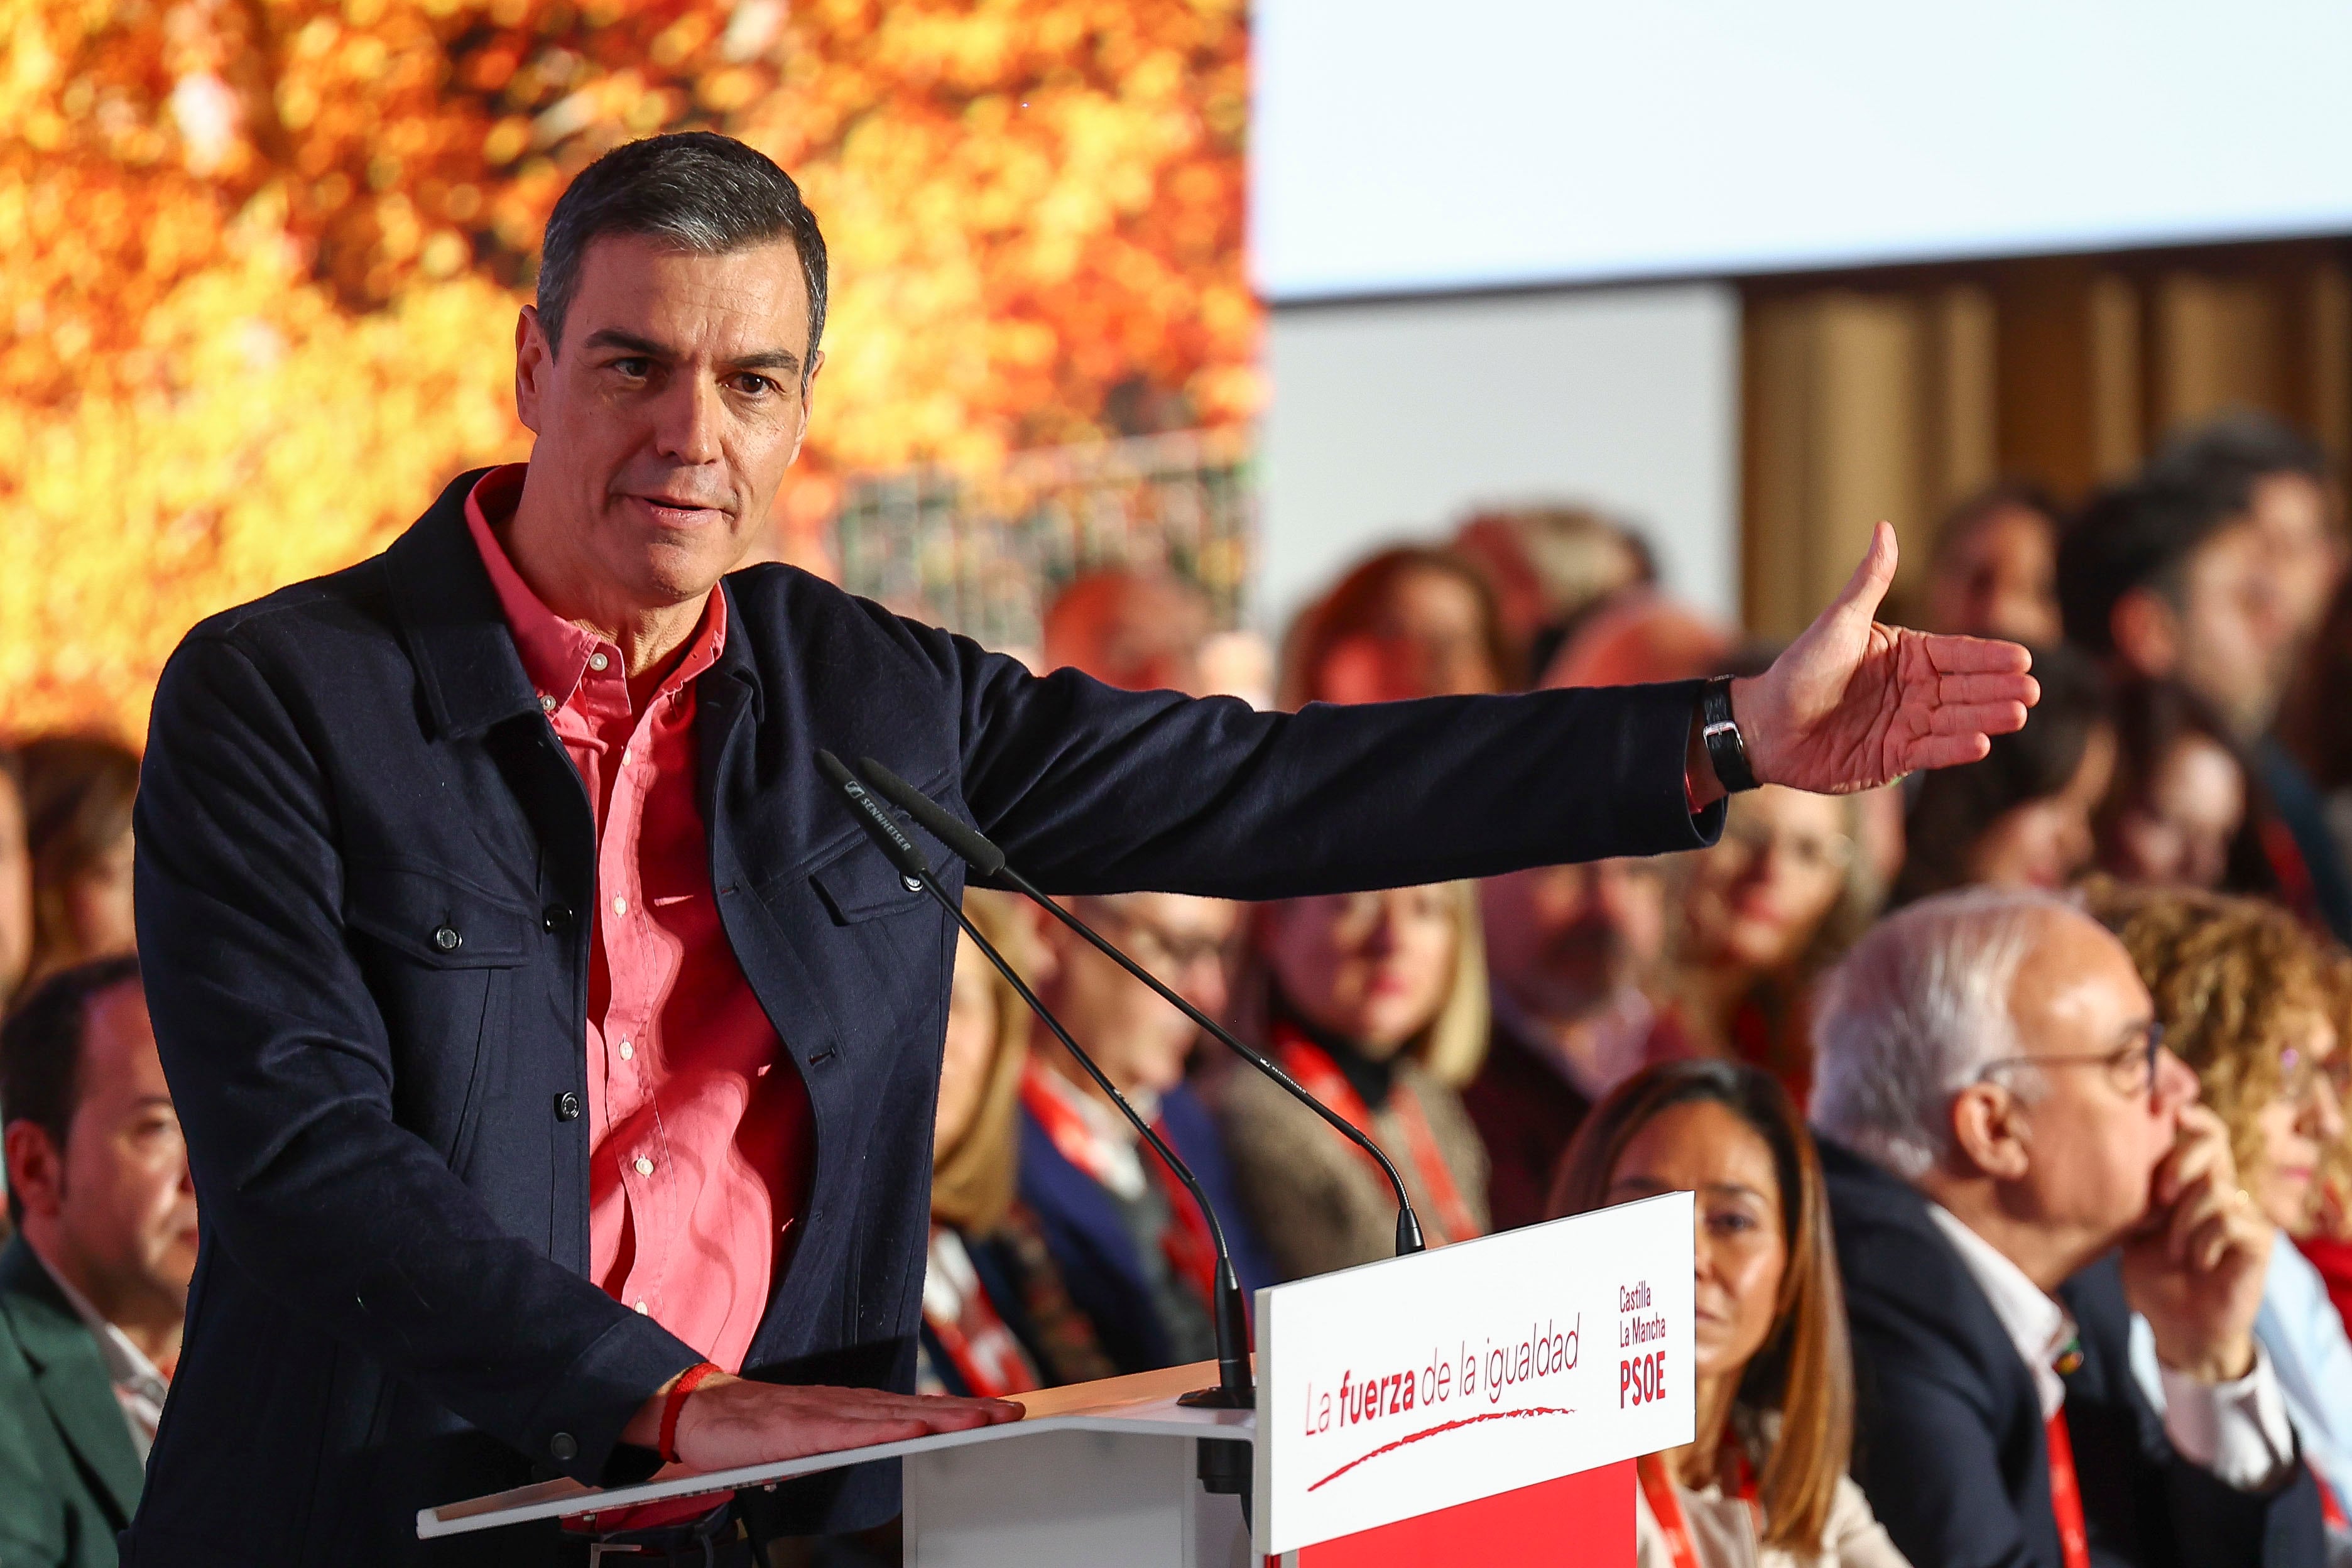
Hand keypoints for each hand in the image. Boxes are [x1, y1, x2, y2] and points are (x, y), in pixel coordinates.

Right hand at [626, 1372, 1022, 1471]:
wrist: (701, 1412)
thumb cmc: (755, 1429)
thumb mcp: (812, 1439)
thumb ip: (845, 1443)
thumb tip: (875, 1451)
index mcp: (853, 1408)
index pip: (917, 1409)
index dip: (961, 1410)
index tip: (1002, 1410)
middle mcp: (848, 1404)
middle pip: (918, 1408)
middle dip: (969, 1410)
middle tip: (1014, 1411)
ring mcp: (826, 1413)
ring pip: (895, 1415)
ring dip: (941, 1418)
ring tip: (982, 1420)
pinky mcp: (801, 1428)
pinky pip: (851, 1431)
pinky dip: (885, 1431)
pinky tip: (914, 1432)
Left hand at [1712, 522, 2037, 798]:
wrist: (1765, 724)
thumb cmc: (1799, 667)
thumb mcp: (1839, 622)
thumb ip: (1870, 581)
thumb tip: (1885, 526)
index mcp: (1908, 654)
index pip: (1957, 653)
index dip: (1989, 657)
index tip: (2023, 658)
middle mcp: (1914, 690)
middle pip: (1965, 688)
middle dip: (1999, 689)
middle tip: (2032, 690)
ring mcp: (1907, 725)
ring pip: (1955, 720)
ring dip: (1987, 717)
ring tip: (2017, 714)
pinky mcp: (1894, 759)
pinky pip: (1930, 752)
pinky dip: (1956, 749)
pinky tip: (1983, 744)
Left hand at [2120, 1105, 2272, 1383]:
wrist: (2177, 1327)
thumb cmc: (2154, 1275)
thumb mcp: (2133, 1227)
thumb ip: (2132, 1192)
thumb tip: (2105, 1152)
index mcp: (2196, 1182)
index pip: (2205, 1132)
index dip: (2193, 1115)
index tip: (2168, 1108)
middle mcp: (2226, 1191)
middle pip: (2213, 1145)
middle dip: (2179, 1164)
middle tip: (2159, 1199)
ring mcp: (2247, 1215)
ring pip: (2215, 1188)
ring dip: (2183, 1221)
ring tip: (2173, 1251)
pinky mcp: (2259, 1243)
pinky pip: (2230, 1221)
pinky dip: (2204, 1241)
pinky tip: (2197, 1262)